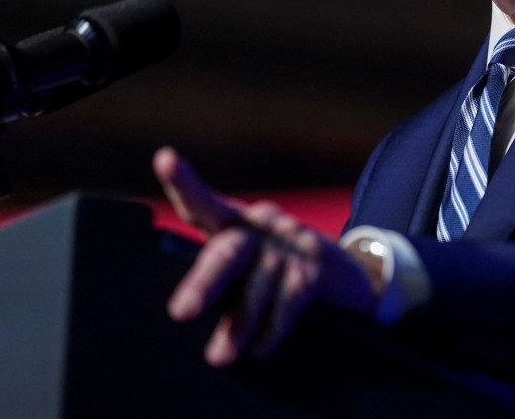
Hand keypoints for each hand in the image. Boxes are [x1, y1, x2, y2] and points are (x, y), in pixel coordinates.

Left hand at [153, 146, 376, 366]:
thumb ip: (221, 278)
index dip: (183, 182)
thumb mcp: (247, 267)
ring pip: (259, 282)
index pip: (203, 202)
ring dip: (239, 323)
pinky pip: (290, 299)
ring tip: (220, 356)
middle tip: (181, 312)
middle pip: (229, 250)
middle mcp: (261, 225)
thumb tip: (184, 312)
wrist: (349, 275)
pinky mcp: (316, 265)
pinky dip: (272, 328)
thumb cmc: (278, 273)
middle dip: (204, 282)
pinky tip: (260, 349)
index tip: (165, 159)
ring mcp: (290, 243)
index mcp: (235, 222)